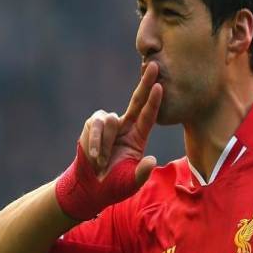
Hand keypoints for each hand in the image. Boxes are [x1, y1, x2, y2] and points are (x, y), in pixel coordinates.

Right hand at [79, 62, 162, 186]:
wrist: (91, 187)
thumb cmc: (114, 185)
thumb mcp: (131, 182)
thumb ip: (142, 173)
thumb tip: (152, 161)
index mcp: (139, 136)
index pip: (149, 115)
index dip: (155, 101)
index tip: (161, 86)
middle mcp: (126, 126)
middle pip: (137, 100)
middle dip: (146, 82)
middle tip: (154, 65)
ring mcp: (109, 124)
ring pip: (110, 121)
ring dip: (106, 144)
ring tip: (102, 162)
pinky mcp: (93, 125)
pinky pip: (96, 125)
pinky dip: (96, 142)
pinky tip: (95, 157)